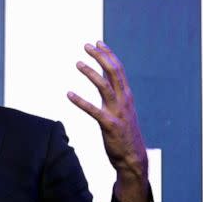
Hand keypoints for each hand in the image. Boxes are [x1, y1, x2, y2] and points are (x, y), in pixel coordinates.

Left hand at [67, 41, 148, 201]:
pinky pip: (93, 110)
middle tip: (87, 45)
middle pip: (114, 72)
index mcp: (127, 96)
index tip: (97, 42)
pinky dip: (81, 101)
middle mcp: (124, 101)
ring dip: (91, 73)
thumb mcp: (121, 111)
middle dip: (101, 57)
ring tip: (78, 63)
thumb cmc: (124, 134)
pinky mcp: (110, 125)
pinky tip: (68, 94)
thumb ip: (113, 96)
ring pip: (105, 87)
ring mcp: (118, 113)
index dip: (108, 54)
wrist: (133, 159)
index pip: (118, 69)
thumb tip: (104, 81)